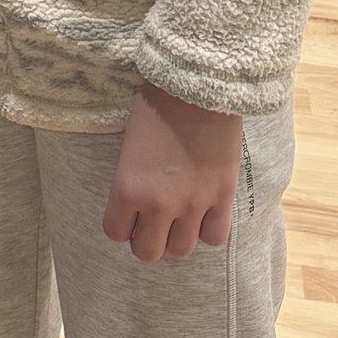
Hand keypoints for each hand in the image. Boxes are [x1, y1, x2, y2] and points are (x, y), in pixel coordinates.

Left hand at [104, 80, 242, 260]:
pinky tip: (205, 214)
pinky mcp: (222, 197)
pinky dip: (209, 230)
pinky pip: (215, 237)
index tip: (129, 215)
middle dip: (148, 238)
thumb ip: (132, 180)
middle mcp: (157, 203)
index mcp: (126, 187)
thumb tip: (138, 201)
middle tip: (153, 220)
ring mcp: (192, 204)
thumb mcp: (130, 145)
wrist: (197, 85)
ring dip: (178, 236)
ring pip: (181, 250)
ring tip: (181, 217)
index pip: (115, 233)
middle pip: (147, 252)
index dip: (123, 226)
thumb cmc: (157, 104)